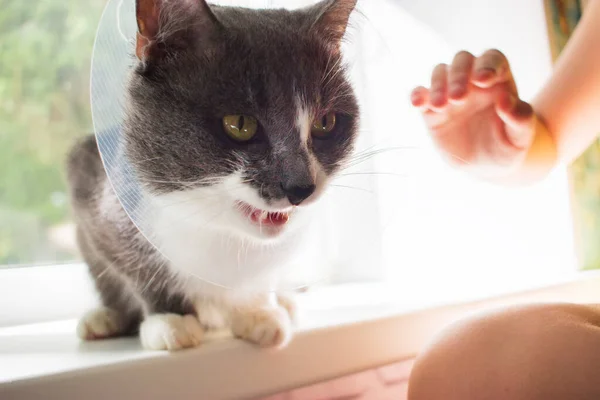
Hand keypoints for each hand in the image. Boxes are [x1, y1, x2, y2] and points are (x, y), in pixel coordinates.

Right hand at [411, 49, 536, 178]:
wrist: (486, 165)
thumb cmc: (508, 146)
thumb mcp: (521, 137)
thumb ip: (519, 117)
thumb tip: (505, 99)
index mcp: (498, 80)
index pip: (492, 59)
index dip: (487, 64)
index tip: (484, 80)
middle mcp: (472, 81)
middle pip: (462, 60)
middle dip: (459, 75)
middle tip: (459, 98)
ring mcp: (450, 93)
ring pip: (440, 72)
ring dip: (438, 85)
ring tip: (440, 106)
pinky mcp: (431, 110)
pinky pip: (421, 94)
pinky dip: (417, 95)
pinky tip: (418, 104)